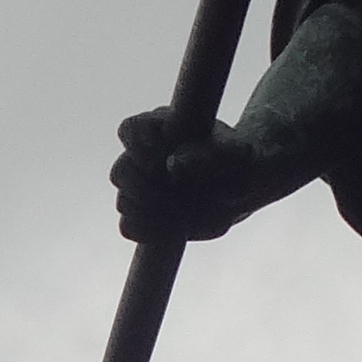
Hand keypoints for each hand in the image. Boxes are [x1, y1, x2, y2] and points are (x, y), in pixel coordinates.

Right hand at [113, 109, 278, 244]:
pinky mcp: (147, 215)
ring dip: (152, 212)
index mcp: (159, 130)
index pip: (129, 130)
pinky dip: (149, 231)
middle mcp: (144, 158)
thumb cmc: (238, 161)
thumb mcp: (235, 154)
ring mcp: (143, 188)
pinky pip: (129, 227)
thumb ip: (208, 154)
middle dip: (146, 187)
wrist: (241, 187)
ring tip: (183, 212)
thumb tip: (174, 163)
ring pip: (124, 201)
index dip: (138, 145)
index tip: (163, 156)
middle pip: (121, 172)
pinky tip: (175, 228)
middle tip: (176, 191)